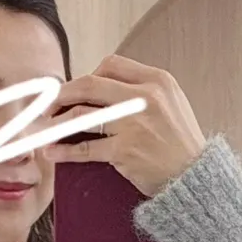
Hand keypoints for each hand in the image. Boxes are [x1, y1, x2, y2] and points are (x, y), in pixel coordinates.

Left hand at [44, 56, 205, 198]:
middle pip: (90, 84)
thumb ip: (143, 90)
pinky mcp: (124, 151)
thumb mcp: (171, 103)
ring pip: (82, 114)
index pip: (111, 65)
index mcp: (157, 80)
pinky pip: (85, 148)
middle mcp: (145, 98)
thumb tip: (104, 87)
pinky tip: (53, 152)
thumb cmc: (181, 143)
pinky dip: (64, 150)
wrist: (194, 176)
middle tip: (49, 104)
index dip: (88, 75)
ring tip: (47, 128)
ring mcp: (133, 125)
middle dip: (63, 93)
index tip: (77, 89)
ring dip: (58, 121)